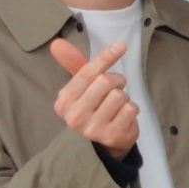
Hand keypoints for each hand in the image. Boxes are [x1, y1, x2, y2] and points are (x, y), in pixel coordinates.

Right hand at [48, 38, 137, 156]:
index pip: (87, 73)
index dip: (106, 57)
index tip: (121, 46)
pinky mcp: (112, 136)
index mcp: (64, 101)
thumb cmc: (92, 108)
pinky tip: (122, 117)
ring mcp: (93, 128)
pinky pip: (131, 109)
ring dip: (124, 97)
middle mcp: (75, 116)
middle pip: (106, 82)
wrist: (101, 145)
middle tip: (115, 89)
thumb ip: (74, 64)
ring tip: (116, 106)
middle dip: (116, 81)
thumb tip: (57, 42)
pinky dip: (131, 109)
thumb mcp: (81, 88)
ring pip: (120, 95)